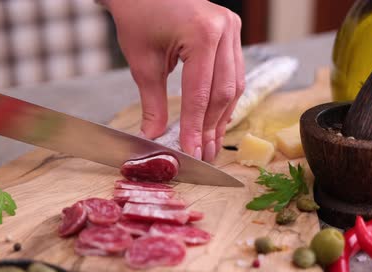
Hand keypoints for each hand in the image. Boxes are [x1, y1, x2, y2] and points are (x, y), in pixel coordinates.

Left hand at [103, 0, 244, 161]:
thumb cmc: (139, 16)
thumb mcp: (143, 63)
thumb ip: (152, 103)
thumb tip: (155, 136)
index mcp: (202, 33)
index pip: (200, 93)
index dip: (196, 127)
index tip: (191, 152)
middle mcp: (224, 29)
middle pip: (223, 91)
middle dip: (211, 127)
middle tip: (203, 154)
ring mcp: (232, 28)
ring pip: (233, 84)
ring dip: (221, 116)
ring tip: (210, 142)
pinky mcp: (231, 31)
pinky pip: (233, 72)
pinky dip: (224, 98)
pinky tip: (216, 118)